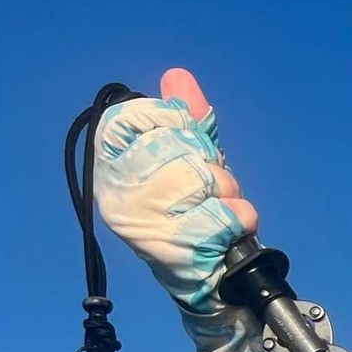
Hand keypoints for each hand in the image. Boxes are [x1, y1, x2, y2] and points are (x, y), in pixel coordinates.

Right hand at [93, 69, 257, 314]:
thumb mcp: (192, 159)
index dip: (167, 120)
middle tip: (210, 187)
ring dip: (226, 192)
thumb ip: (187, 120)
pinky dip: (239, 217)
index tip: (187, 141)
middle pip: (170, 146)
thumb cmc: (196, 213)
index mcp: (111, 166)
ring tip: (220, 208)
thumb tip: (178, 76)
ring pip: (197, 179)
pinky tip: (230, 229)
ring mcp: (140, 223)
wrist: (209, 276)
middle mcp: (116, 194)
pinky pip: (220, 215)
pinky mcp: (171, 251)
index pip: (127, 117)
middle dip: (207, 164)